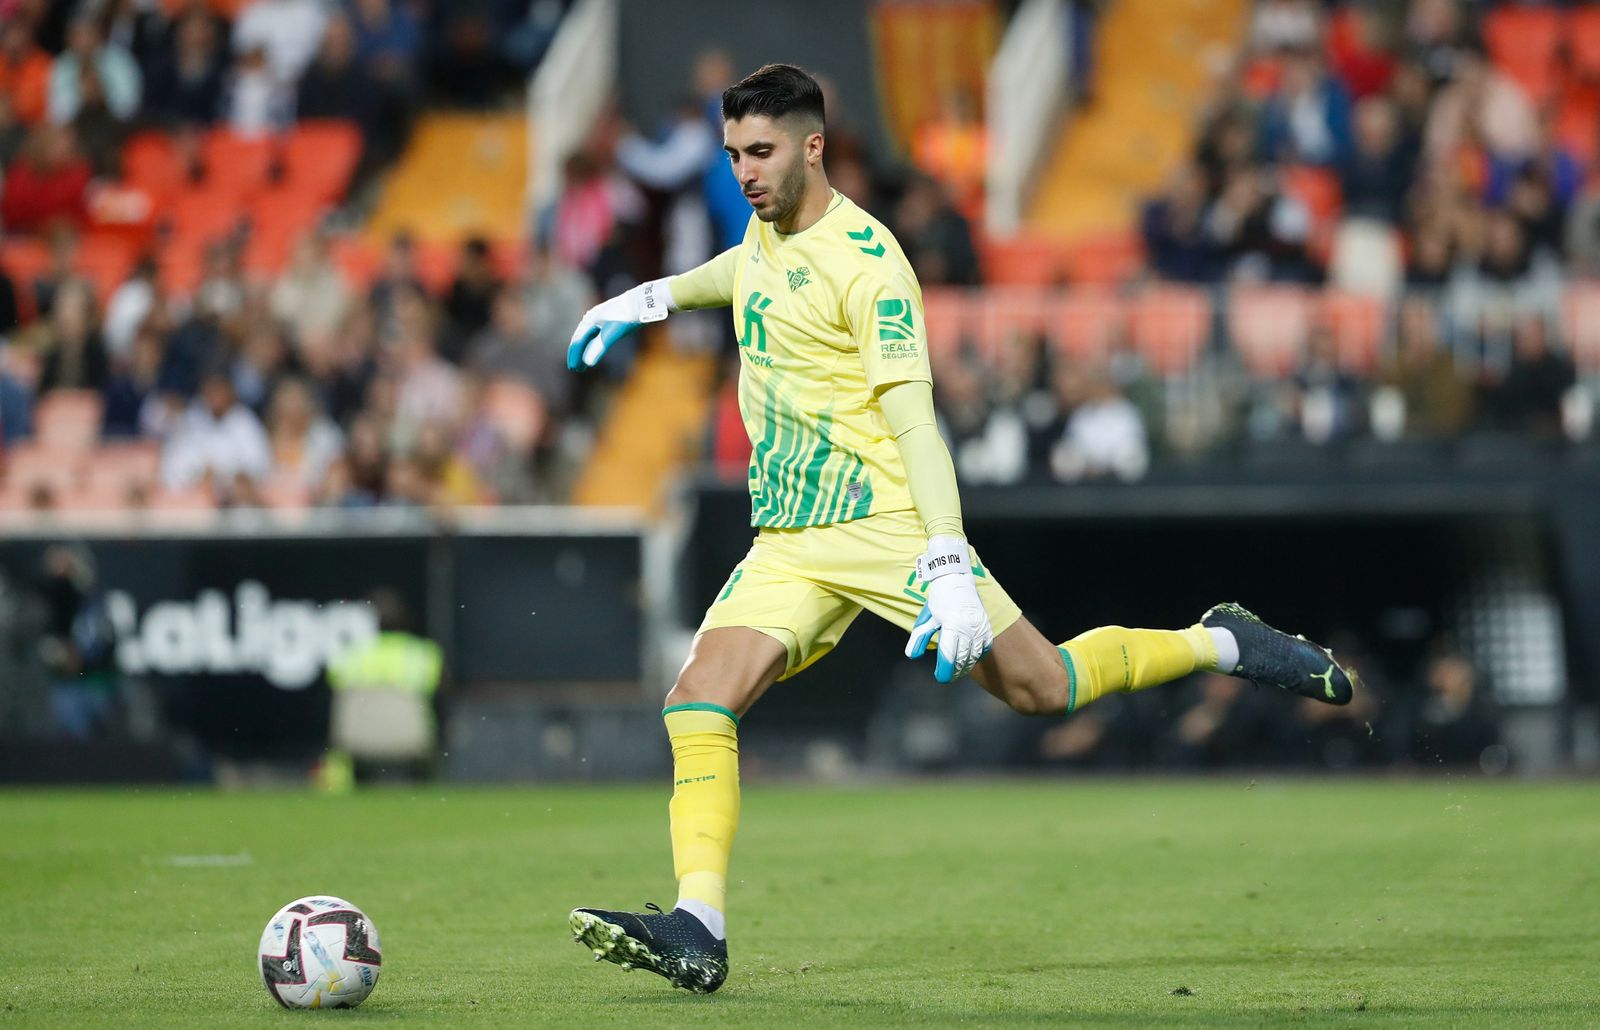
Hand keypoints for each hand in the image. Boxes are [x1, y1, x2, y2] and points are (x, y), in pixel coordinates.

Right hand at [566, 278, 673, 370]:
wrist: (641, 303)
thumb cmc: (625, 317)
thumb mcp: (611, 334)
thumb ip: (598, 348)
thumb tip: (587, 363)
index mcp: (589, 320)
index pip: (578, 340)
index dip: (574, 355)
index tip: (573, 368)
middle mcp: (592, 319)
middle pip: (581, 339)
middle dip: (578, 354)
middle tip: (576, 369)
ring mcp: (600, 320)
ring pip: (589, 338)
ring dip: (585, 351)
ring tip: (584, 365)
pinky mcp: (609, 322)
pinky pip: (596, 336)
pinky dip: (593, 346)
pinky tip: (595, 351)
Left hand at [904, 535, 992, 682]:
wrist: (957, 579)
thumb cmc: (940, 599)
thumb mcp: (927, 617)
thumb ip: (919, 637)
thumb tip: (912, 655)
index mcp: (952, 625)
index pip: (948, 655)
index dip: (944, 670)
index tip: (940, 677)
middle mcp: (968, 628)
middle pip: (962, 659)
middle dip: (954, 671)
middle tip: (947, 677)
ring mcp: (979, 628)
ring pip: (974, 655)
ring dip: (965, 666)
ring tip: (957, 672)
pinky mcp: (986, 627)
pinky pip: (984, 647)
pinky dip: (977, 656)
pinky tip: (970, 660)